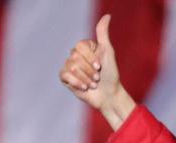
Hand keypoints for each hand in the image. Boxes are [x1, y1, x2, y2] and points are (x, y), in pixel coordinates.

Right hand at [59, 14, 134, 128]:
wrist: (108, 95)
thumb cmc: (110, 74)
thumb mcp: (108, 52)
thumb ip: (103, 34)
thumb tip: (107, 16)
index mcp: (85, 47)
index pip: (80, 46)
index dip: (91, 58)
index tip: (100, 67)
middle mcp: (75, 55)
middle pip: (76, 58)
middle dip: (89, 71)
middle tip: (97, 77)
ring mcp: (69, 66)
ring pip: (71, 67)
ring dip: (85, 78)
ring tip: (93, 84)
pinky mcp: (65, 78)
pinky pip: (65, 75)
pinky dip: (77, 83)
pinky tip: (84, 88)